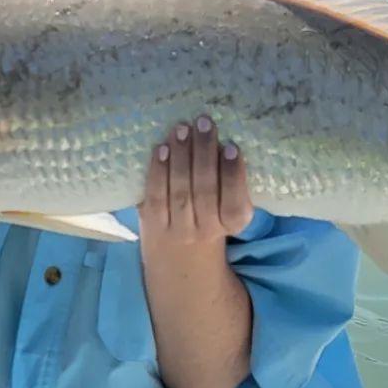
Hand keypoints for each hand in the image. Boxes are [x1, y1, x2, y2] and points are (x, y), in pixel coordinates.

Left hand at [140, 114, 253, 247]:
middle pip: (205, 191)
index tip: (231, 147)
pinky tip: (161, 149)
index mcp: (233, 223)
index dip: (233, 176)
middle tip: (204, 122)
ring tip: (181, 128)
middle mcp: (207, 230)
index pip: (234, 203)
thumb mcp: (226, 208)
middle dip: (204, 153)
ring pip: (180, 192)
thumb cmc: (208, 221)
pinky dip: (158, 171)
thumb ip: (226, 180)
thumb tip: (216, 135)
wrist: (179, 264)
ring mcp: (178, 230)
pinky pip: (156, 197)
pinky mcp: (153, 225)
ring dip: (181, 156)